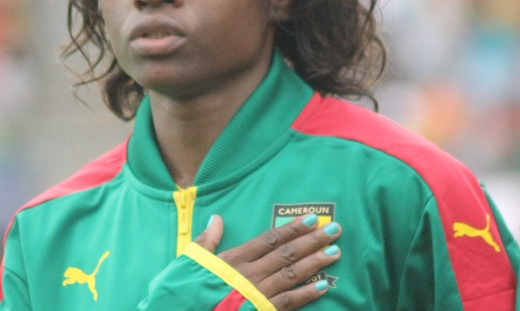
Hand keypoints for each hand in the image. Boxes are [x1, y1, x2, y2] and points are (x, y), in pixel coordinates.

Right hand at [193, 214, 340, 310]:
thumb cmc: (184, 291)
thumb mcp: (190, 261)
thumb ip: (207, 240)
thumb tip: (217, 217)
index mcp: (233, 259)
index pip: (269, 239)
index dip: (291, 228)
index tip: (310, 218)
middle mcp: (249, 274)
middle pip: (286, 254)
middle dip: (312, 241)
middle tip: (334, 229)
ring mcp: (256, 295)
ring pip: (291, 275)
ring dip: (315, 263)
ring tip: (335, 252)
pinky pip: (287, 303)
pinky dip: (306, 294)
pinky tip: (323, 286)